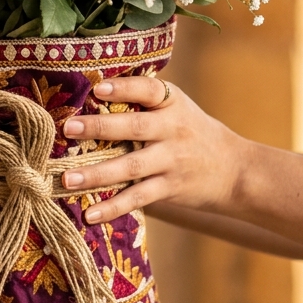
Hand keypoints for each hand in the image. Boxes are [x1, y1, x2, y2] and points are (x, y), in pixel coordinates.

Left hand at [61, 76, 248, 223]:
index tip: (98, 88)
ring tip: (67, 180)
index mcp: (172, 103)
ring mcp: (171, 160)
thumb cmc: (191, 132)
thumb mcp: (177, 108)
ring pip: (131, 166)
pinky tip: (90, 214)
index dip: (125, 88)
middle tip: (68, 129)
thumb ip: (143, 101)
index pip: (148, 90)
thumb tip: (91, 90)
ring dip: (96, 174)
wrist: (235, 170)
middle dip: (100, 128)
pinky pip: (138, 197)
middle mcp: (173, 130)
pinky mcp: (170, 188)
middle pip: (134, 128)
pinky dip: (113, 207)